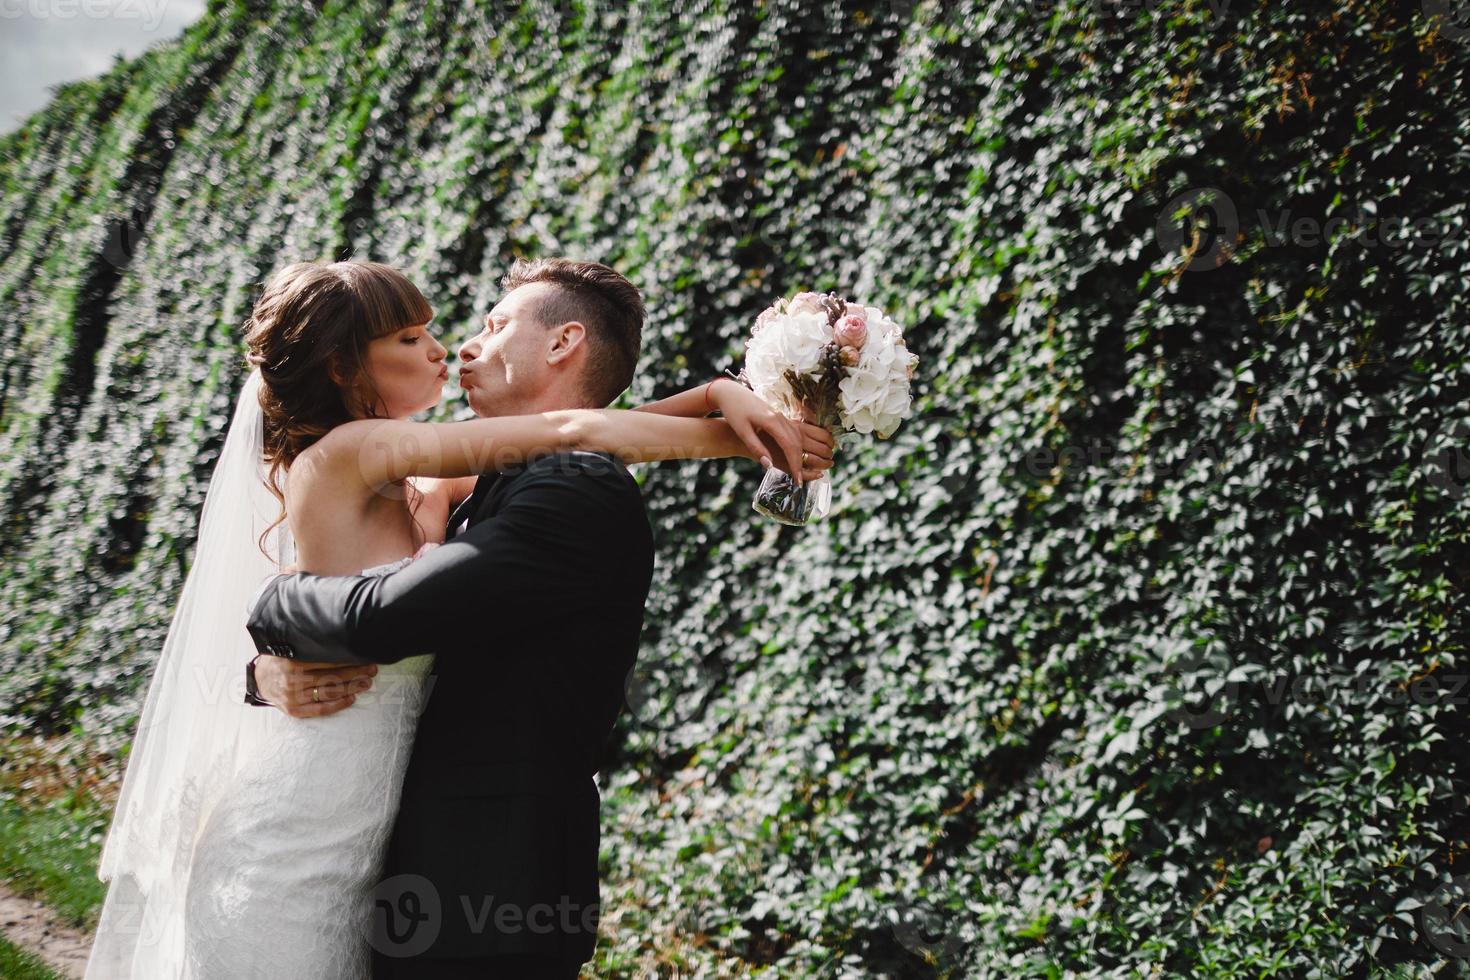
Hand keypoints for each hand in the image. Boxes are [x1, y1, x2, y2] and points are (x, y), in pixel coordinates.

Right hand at [253, 655, 377, 718]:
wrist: (259, 680)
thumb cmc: (280, 660)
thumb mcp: (289, 647)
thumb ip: (307, 644)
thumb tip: (338, 633)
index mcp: (292, 662)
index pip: (327, 661)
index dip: (348, 659)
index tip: (364, 656)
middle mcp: (292, 680)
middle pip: (331, 677)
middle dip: (355, 673)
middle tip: (371, 670)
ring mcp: (293, 697)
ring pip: (328, 693)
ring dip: (351, 688)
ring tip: (366, 683)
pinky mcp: (294, 710)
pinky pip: (319, 709)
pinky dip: (337, 705)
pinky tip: (351, 699)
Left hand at [711, 379, 835, 483]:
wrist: (730, 393)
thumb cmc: (733, 411)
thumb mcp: (742, 431)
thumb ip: (757, 448)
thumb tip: (769, 465)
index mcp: (772, 420)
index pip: (790, 446)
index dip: (795, 464)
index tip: (797, 480)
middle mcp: (780, 417)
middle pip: (797, 442)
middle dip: (800, 462)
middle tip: (801, 481)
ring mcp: (781, 415)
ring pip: (797, 436)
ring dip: (801, 453)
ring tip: (801, 471)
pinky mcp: (778, 416)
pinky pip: (793, 431)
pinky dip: (798, 444)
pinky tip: (798, 454)